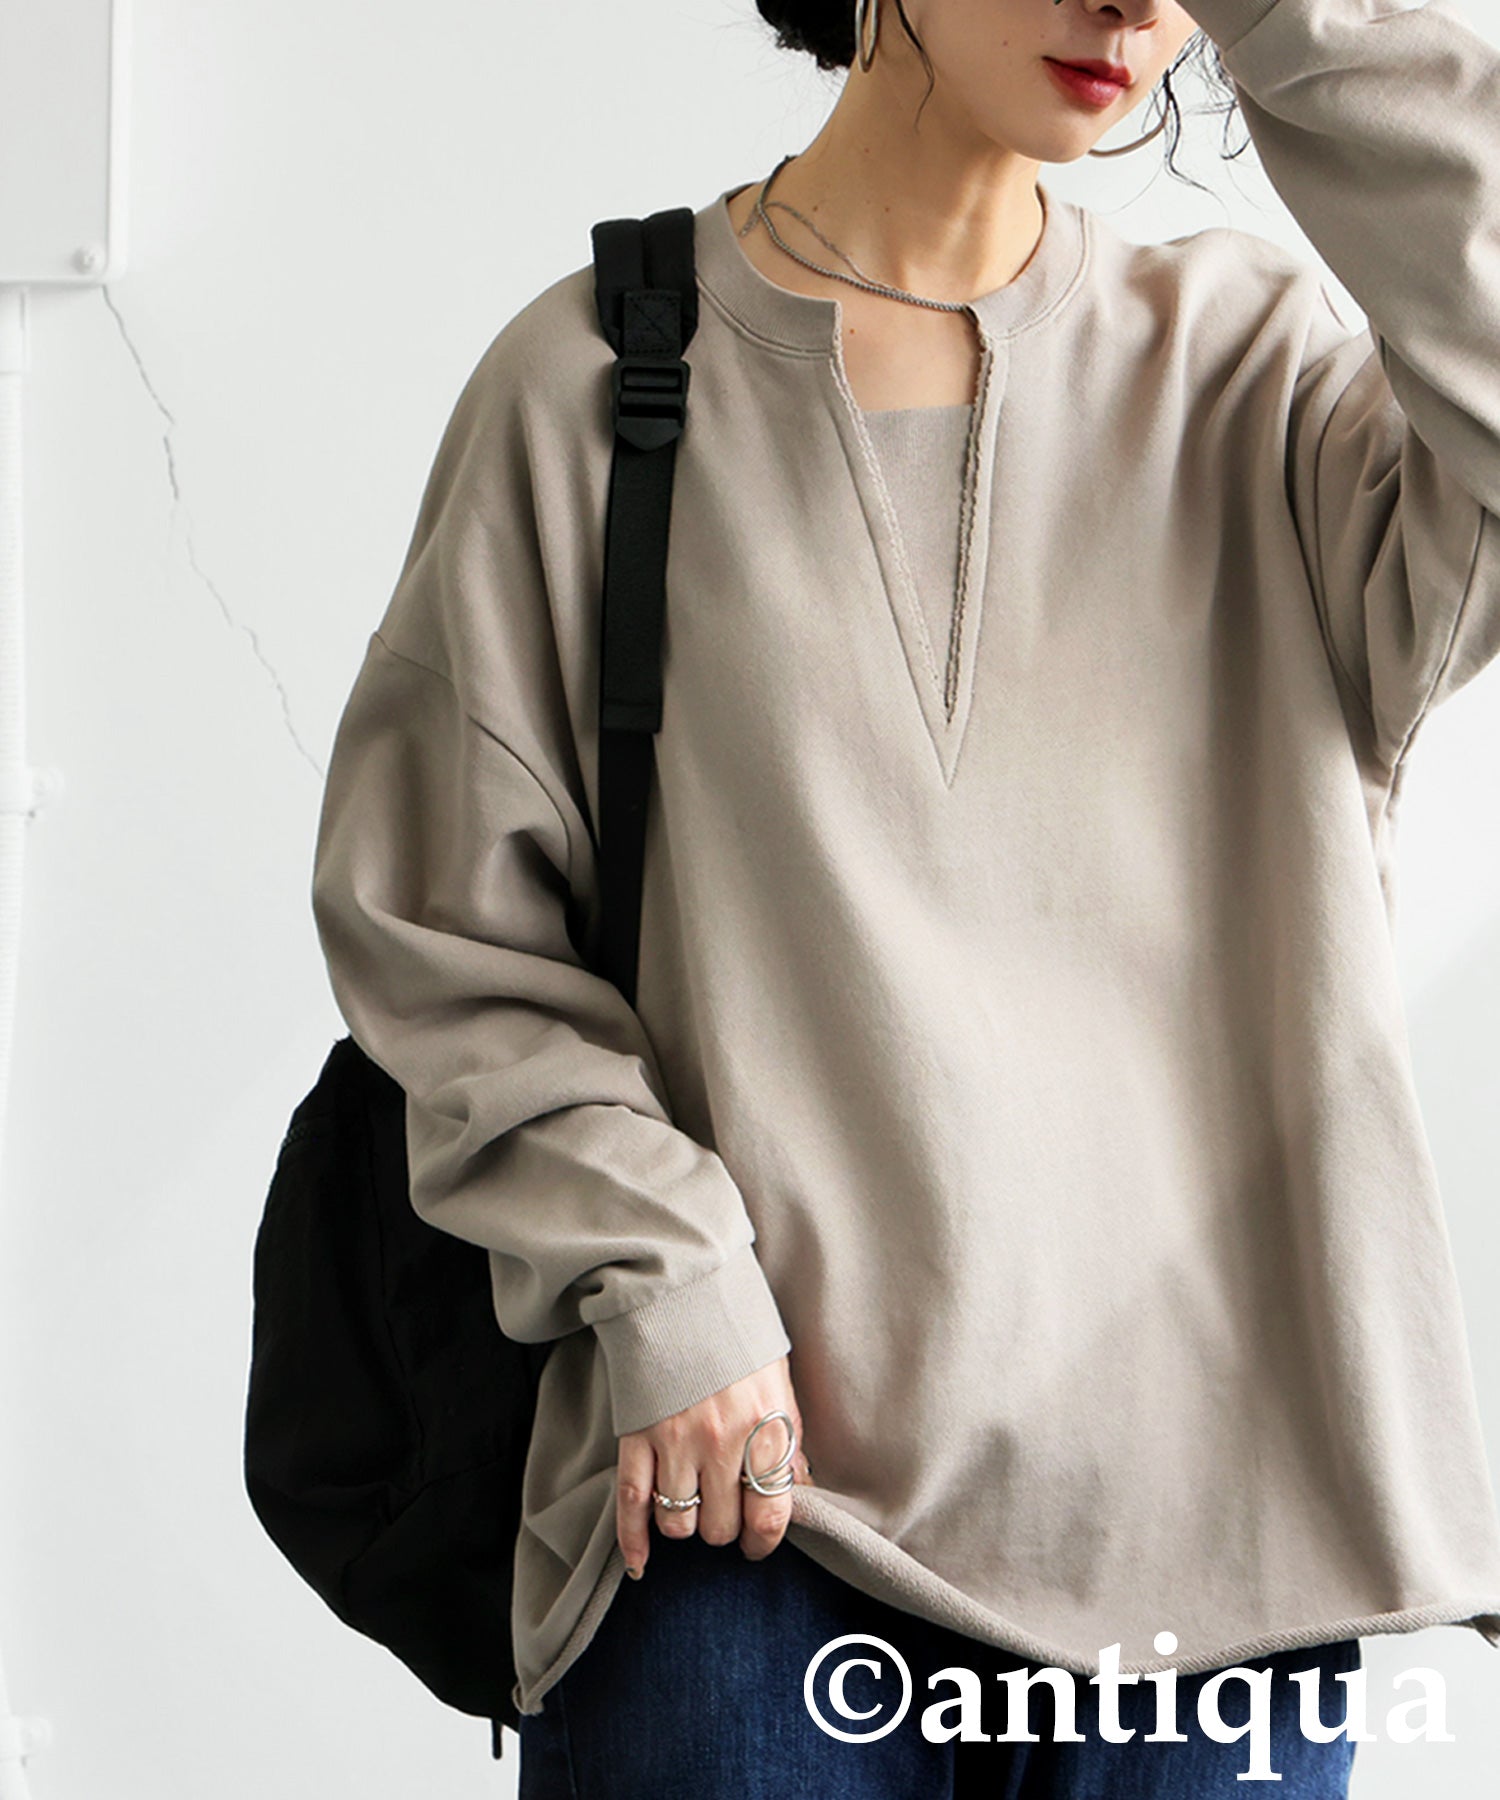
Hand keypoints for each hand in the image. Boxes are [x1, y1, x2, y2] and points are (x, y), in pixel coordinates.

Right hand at [615, 1354, 811, 1577]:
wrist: (683, 1289)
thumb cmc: (737, 1336)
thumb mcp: (779, 1383)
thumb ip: (787, 1441)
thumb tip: (798, 1492)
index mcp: (765, 1426)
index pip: (770, 1515)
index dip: (764, 1541)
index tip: (757, 1543)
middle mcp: (721, 1441)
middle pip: (721, 1527)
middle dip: (723, 1528)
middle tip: (723, 1513)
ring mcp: (675, 1441)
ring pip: (678, 1524)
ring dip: (685, 1525)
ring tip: (690, 1508)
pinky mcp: (636, 1436)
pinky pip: (631, 1504)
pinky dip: (633, 1541)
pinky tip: (641, 1562)